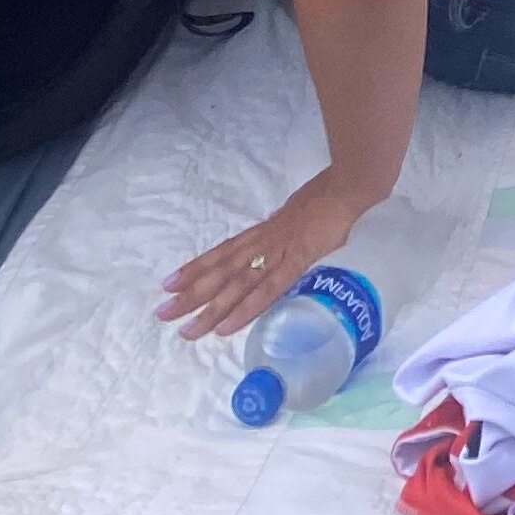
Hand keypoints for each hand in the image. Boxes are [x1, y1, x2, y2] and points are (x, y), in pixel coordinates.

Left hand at [160, 164, 375, 343]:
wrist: (353, 184)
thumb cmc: (333, 195)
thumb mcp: (301, 214)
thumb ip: (288, 233)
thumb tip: (281, 245)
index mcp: (265, 231)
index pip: (223, 252)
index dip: (196, 267)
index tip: (170, 283)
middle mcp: (263, 243)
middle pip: (220, 272)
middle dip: (191, 294)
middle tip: (161, 313)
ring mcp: (278, 253)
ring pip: (235, 285)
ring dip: (208, 309)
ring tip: (184, 329)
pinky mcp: (297, 262)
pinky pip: (266, 290)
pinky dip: (244, 309)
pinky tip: (224, 327)